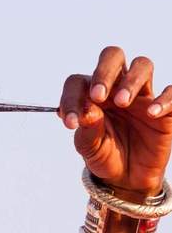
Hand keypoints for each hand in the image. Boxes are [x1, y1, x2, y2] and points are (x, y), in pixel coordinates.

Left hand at [60, 46, 171, 201]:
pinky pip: (171, 93)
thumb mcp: (88, 147)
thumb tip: (88, 112)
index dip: (71, 98)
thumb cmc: (103, 154)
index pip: (78, 81)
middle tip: (98, 96)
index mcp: (90, 92)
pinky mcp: (165, 110)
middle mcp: (116, 87)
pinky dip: (164, 99)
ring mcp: (141, 96)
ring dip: (131, 80)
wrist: (127, 176)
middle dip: (104, 71)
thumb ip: (86, 129)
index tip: (70, 122)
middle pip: (113, 56)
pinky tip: (152, 112)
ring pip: (142, 66)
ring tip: (122, 102)